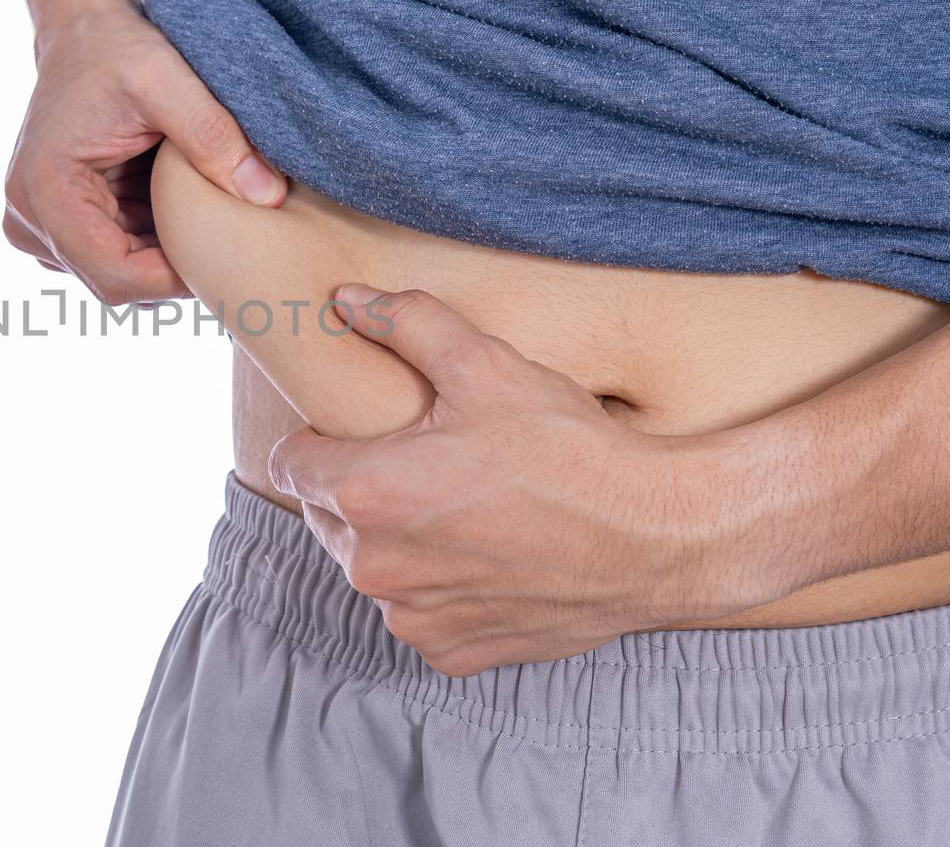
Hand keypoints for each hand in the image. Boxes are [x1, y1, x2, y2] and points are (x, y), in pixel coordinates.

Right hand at [2, 8, 285, 304]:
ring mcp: (37, 227)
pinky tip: (172, 204)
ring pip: (116, 276)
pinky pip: (112, 258)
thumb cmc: (117, 49)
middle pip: (114, 283)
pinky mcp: (56, 226)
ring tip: (195, 206)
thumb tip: (269, 196)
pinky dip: (150, 241)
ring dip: (161, 253)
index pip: (113, 275)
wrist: (83, 33)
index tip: (224, 252)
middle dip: (172, 266)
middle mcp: (27, 218)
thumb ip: (216, 137)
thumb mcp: (168, 80)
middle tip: (224, 231)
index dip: (175, 277)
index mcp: (44, 190)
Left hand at [268, 284, 780, 676]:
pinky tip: (488, 555)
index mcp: (367, 492)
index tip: (366, 430)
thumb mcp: (486, 366)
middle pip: (329, 515)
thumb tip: (346, 298)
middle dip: (361, 487)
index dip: (325, 438)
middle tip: (427, 462)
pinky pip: (419, 611)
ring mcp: (412, 617)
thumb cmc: (569, 449)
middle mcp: (375, 566)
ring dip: (398, 540)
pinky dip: (440, 587)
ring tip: (463, 508)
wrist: (656, 537)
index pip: (293, 461)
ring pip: (373, 566)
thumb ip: (406, 324)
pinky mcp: (450, 652)